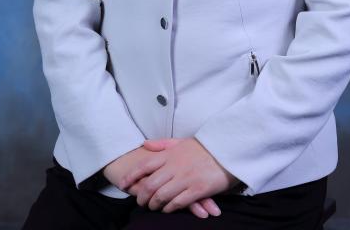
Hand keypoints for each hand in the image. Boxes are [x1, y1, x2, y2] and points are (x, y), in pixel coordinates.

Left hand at [120, 136, 238, 213]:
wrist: (226, 151)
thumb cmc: (203, 148)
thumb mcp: (181, 142)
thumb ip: (162, 144)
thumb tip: (144, 145)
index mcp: (170, 154)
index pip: (145, 165)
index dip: (131, 176)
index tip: (123, 185)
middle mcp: (175, 166)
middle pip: (150, 184)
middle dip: (142, 196)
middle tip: (140, 202)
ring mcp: (186, 178)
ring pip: (162, 196)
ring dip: (154, 204)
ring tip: (152, 207)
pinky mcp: (197, 190)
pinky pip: (178, 203)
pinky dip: (169, 208)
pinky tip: (168, 209)